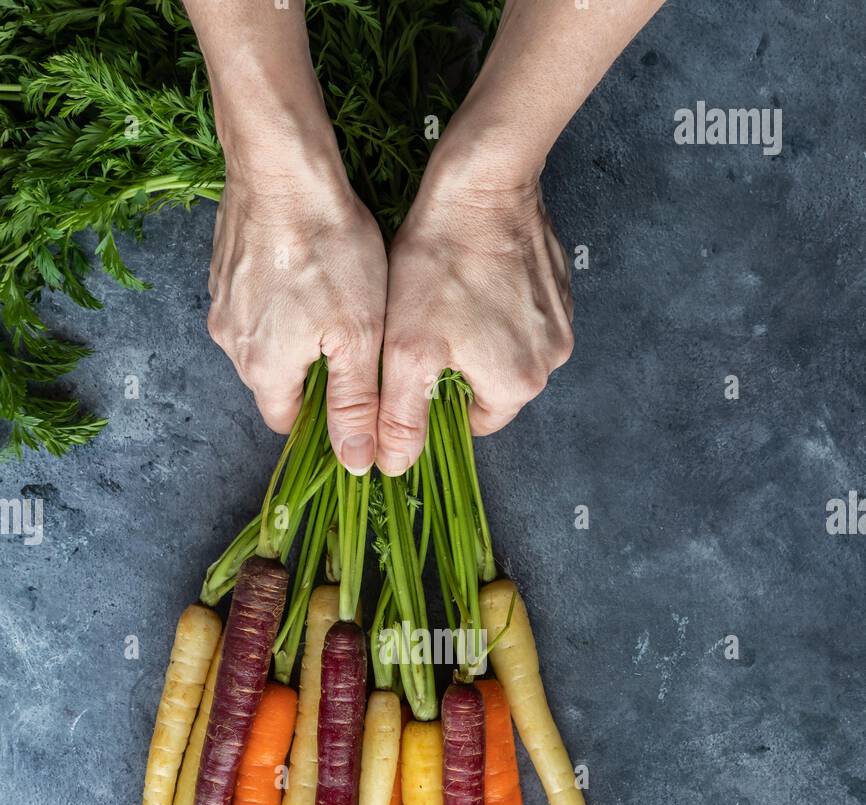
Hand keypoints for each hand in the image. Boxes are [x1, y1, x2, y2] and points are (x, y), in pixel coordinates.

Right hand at [207, 164, 386, 472]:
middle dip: (311, 371)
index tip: (353, 392)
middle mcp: (231, 344)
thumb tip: (355, 463)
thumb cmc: (327, 249)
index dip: (323, 415)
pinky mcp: (222, 271)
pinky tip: (309, 272)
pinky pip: (254, 304)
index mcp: (263, 370)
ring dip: (297, 333)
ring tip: (333, 298)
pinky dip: (280, 300)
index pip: (289, 422)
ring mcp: (221, 304)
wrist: (282, 167)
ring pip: (264, 341)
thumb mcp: (358, 338)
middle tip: (352, 336)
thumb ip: (355, 405)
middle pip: (275, 382)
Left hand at [376, 157, 573, 474]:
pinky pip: (523, 315)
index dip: (438, 398)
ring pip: (507, 349)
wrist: (484, 181)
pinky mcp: (560, 288)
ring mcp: (562, 322)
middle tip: (426, 325)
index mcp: (518, 385)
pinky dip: (497, 304)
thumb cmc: (443, 262)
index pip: (473, 420)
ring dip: (478, 334)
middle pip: (492, 385)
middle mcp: (552, 361)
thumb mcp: (407, 351)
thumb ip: (401, 417)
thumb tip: (392, 466)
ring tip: (449, 296)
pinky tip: (472, 277)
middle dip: (459, 364)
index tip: (417, 366)